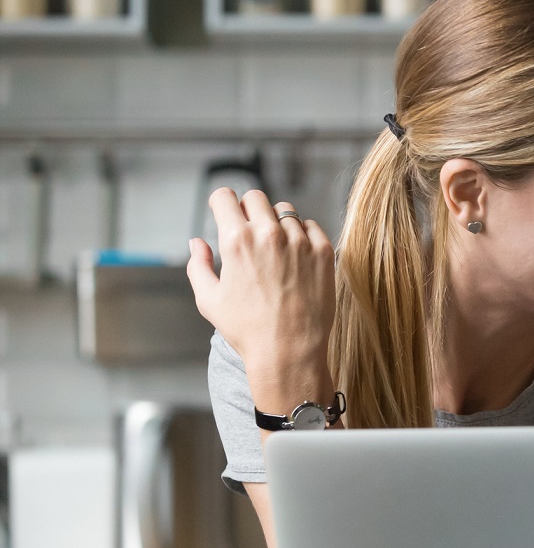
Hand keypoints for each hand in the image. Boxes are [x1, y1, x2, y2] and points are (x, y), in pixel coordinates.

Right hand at [186, 189, 335, 380]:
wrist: (290, 350)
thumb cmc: (247, 329)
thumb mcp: (209, 300)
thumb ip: (198, 265)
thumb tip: (196, 242)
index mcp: (237, 241)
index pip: (225, 197)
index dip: (222, 203)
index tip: (225, 212)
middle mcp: (269, 234)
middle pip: (256, 197)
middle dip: (248, 209)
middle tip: (249, 231)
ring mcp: (300, 241)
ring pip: (285, 210)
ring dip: (277, 222)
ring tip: (275, 249)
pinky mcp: (323, 251)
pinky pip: (311, 226)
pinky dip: (302, 235)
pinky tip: (296, 256)